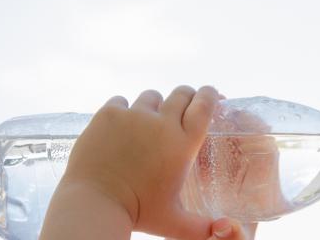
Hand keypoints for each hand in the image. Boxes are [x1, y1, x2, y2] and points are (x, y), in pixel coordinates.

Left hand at [54, 85, 233, 238]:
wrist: (95, 203)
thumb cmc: (138, 213)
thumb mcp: (175, 221)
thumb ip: (202, 227)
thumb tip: (225, 229)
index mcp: (183, 143)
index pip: (205, 104)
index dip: (208, 94)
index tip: (209, 94)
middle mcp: (162, 123)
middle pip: (182, 93)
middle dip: (185, 97)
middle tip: (180, 109)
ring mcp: (134, 115)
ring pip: (151, 96)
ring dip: (152, 106)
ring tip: (145, 124)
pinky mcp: (109, 113)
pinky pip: (121, 101)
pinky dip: (122, 110)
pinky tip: (119, 127)